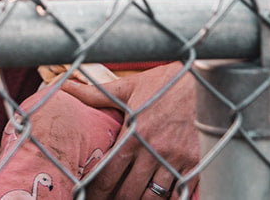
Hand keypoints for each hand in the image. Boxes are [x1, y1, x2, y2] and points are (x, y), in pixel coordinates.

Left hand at [66, 62, 196, 199]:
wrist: (205, 80)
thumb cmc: (164, 82)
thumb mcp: (128, 87)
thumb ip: (95, 94)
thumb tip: (64, 86)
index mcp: (133, 135)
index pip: (108, 175)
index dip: (96, 191)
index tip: (90, 196)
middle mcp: (154, 152)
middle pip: (129, 192)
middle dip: (116, 199)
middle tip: (110, 198)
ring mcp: (177, 160)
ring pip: (155, 198)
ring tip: (134, 198)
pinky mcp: (197, 164)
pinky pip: (181, 193)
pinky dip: (170, 198)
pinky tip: (161, 196)